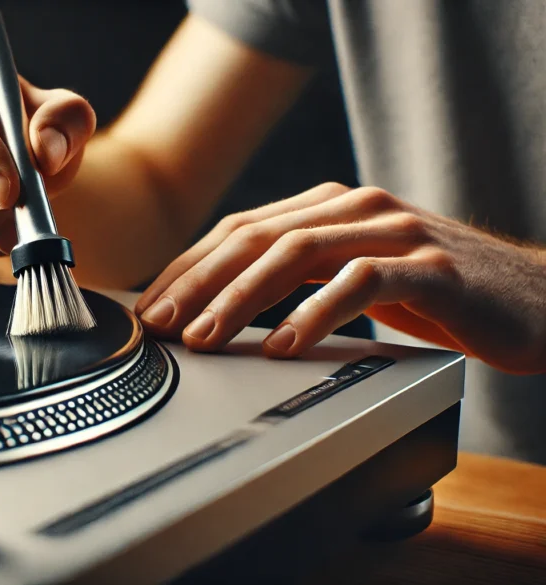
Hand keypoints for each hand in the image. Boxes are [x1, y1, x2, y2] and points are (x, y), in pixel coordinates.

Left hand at [134, 182, 545, 374]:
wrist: (535, 301)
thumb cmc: (435, 295)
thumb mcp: (351, 278)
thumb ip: (295, 278)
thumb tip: (216, 307)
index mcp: (328, 207)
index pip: (238, 230)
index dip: (187, 268)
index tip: (149, 308)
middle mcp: (355, 208)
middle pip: (256, 237)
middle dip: (198, 283)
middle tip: (161, 325)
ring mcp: (394, 232)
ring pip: (297, 252)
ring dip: (240, 298)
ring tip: (205, 338)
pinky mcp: (430, 268)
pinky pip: (360, 283)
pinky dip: (314, 313)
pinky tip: (282, 345)